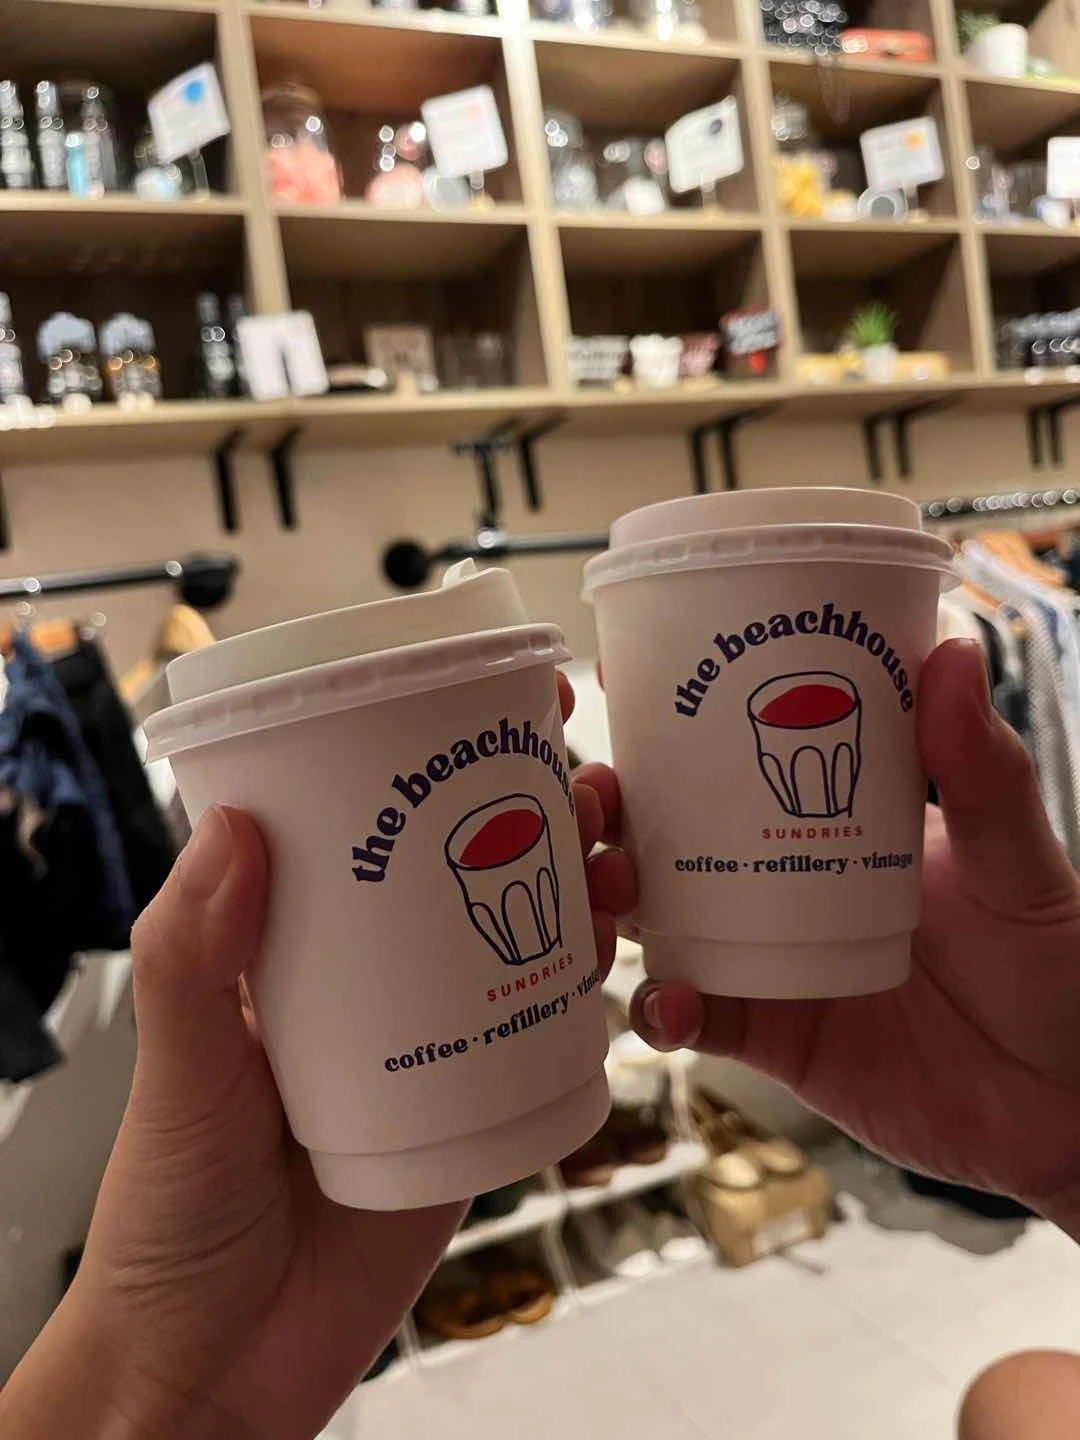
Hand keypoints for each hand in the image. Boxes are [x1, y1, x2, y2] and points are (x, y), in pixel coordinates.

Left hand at [1, 675, 632, 1439]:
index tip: (481, 701)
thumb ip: (193, 964)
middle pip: (458, 868)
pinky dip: (583, 991)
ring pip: (512, 939)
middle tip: (583, 771)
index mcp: (288, 953)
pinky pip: (538, 1034)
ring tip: (617, 855)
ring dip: (572, 888)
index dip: (418, 758)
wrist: (222, 1370)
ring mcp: (426, 1043)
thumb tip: (232, 829)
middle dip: (526, 808)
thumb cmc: (172, 1223)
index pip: (357, 828)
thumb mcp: (179, 1082)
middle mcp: (366, 984)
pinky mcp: (473, 1110)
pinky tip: (620, 954)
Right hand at [632, 640, 1079, 1227]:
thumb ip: (986, 776)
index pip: (729, 757)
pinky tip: (670, 1001)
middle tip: (596, 797)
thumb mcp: (1019, 864)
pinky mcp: (769, 1035)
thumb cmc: (1057, 971)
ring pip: (656, 921)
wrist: (1067, 1109)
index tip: (618, 685)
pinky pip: (695, 1018)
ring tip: (612, 887)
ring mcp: (766, 959)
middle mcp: (778, 882)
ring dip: (611, 901)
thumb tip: (950, 651)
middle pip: (663, 836)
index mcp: (827, 820)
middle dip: (607, 814)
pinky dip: (665, 1010)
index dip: (662, 725)